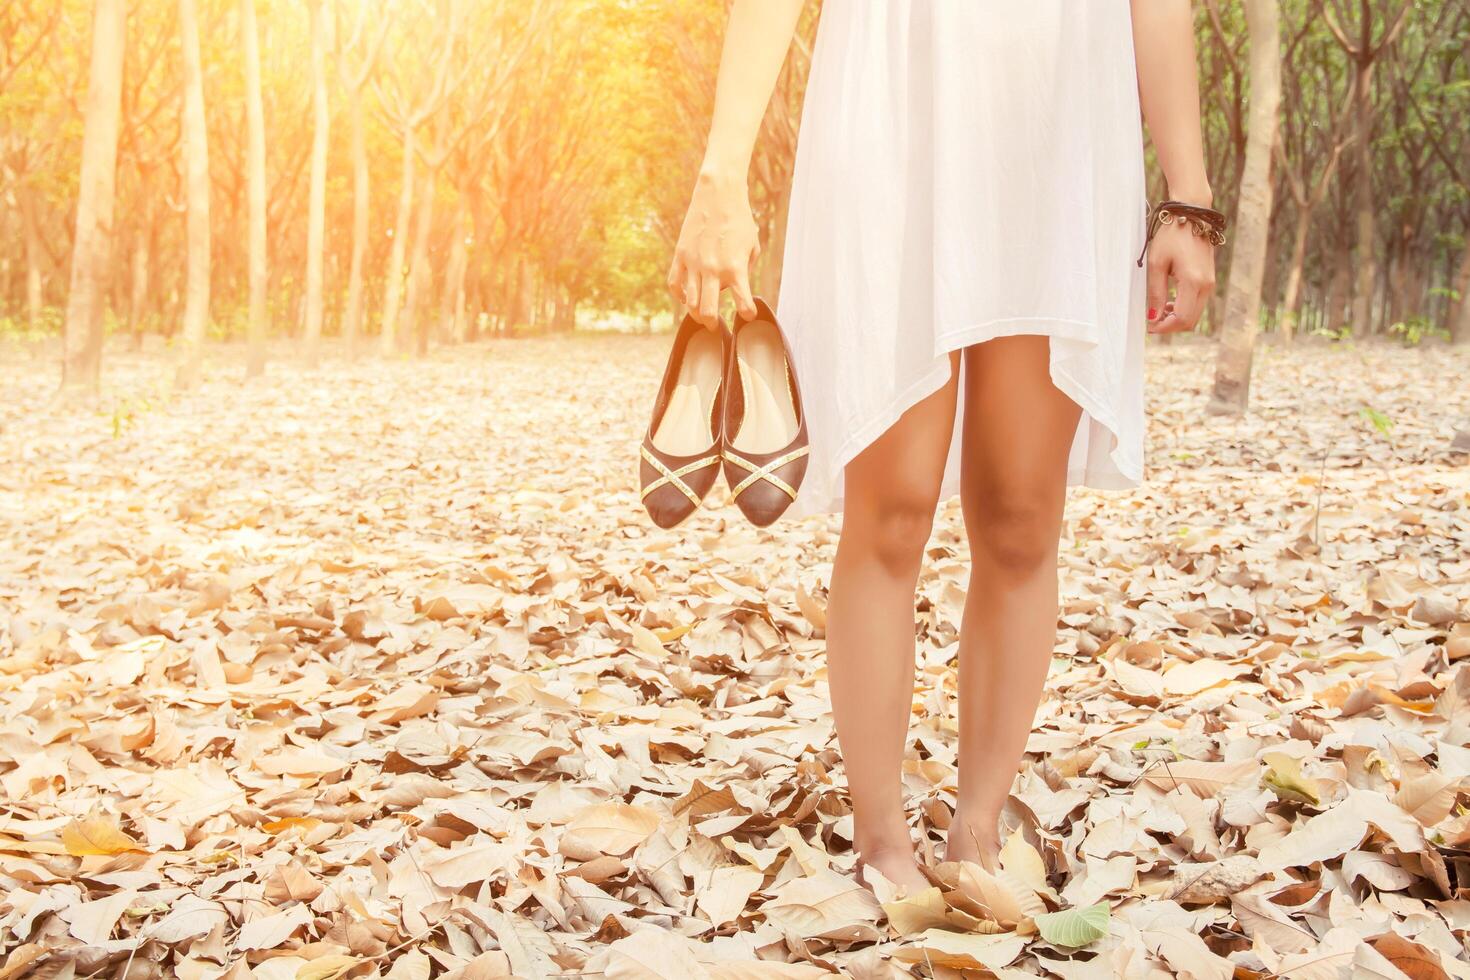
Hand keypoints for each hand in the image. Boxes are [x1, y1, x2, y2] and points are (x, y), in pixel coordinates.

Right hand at [667, 169, 759, 327]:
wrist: (718, 195)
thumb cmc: (740, 220)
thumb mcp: (752, 246)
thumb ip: (745, 271)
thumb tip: (734, 288)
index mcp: (735, 268)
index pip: (742, 302)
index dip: (747, 313)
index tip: (748, 315)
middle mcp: (713, 270)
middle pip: (708, 310)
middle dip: (712, 323)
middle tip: (715, 326)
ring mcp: (694, 264)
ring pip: (689, 302)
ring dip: (695, 313)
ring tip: (701, 315)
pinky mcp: (680, 255)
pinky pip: (674, 283)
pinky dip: (679, 295)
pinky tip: (685, 297)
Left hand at [1145, 220, 1216, 333]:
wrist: (1192, 217)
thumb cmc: (1171, 237)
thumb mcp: (1157, 264)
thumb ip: (1156, 293)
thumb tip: (1153, 317)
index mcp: (1193, 282)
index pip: (1181, 318)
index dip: (1164, 328)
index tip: (1149, 327)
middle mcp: (1206, 286)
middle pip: (1190, 321)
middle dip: (1170, 326)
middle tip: (1151, 321)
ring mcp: (1209, 283)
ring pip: (1194, 314)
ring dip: (1176, 318)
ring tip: (1158, 310)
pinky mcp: (1209, 281)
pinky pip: (1197, 304)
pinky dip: (1183, 309)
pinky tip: (1169, 302)